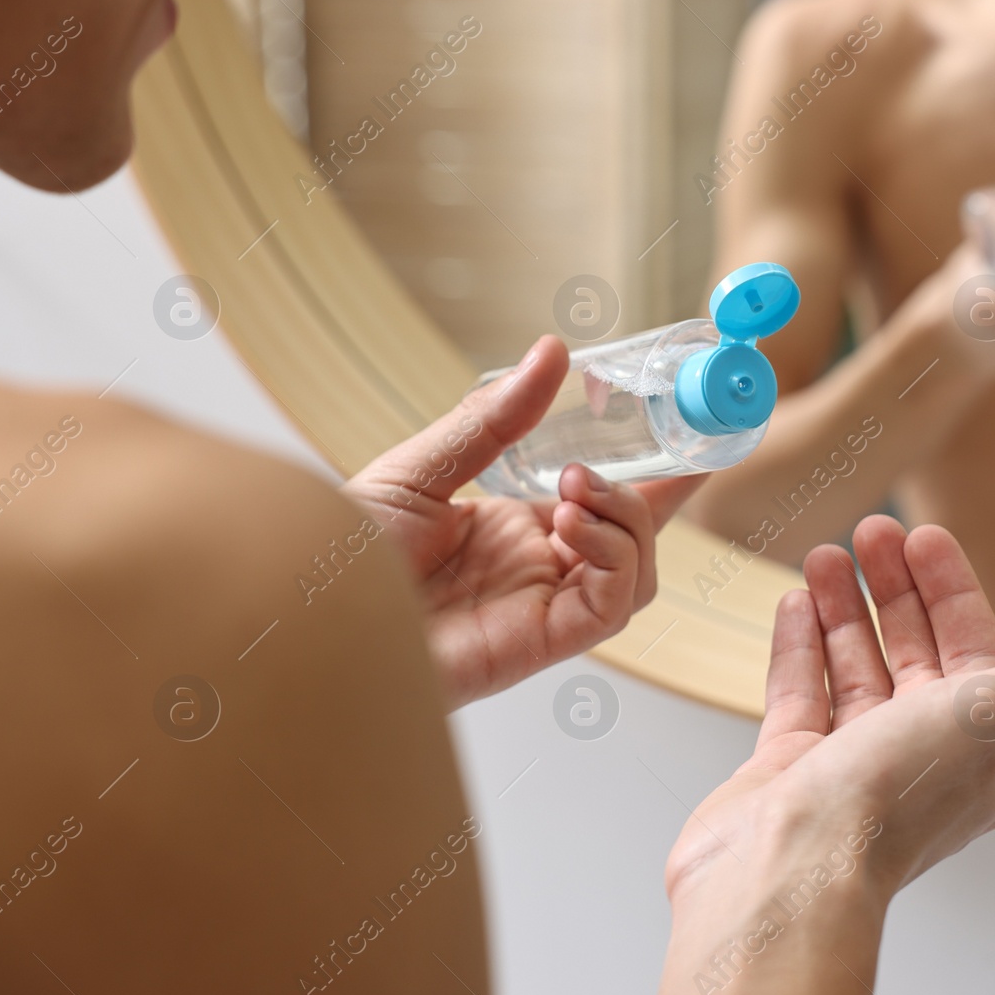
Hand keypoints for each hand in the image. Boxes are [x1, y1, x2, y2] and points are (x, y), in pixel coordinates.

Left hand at [342, 336, 704, 708]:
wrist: (303, 617)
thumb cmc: (340, 553)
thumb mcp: (421, 467)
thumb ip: (494, 419)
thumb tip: (551, 352)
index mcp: (511, 528)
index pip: (603, 501)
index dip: (655, 473)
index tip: (692, 430)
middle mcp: (536, 570)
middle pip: (636, 538)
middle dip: (651, 492)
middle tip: (619, 453)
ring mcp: (542, 607)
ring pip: (638, 573)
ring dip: (628, 522)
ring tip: (573, 489)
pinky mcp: (541, 642)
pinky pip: (613, 607)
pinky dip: (613, 559)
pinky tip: (568, 525)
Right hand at [664, 516, 994, 906]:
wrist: (788, 871)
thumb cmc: (889, 800)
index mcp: (979, 754)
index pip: (975, 653)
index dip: (953, 590)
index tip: (923, 536)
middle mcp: (917, 760)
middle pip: (914, 653)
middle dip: (897, 588)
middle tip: (871, 530)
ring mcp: (849, 766)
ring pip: (854, 666)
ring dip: (844, 607)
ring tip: (825, 553)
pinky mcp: (790, 770)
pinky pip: (800, 692)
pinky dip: (799, 644)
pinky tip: (795, 600)